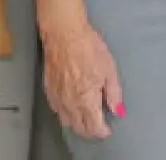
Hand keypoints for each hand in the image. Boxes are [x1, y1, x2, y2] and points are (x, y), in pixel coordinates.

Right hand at [41, 21, 122, 139]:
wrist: (64, 34)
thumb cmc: (89, 48)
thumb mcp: (109, 69)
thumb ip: (114, 93)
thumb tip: (117, 110)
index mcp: (87, 100)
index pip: (94, 128)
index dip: (103, 131)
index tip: (108, 129)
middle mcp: (70, 104)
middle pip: (79, 128)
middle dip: (91, 131)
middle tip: (99, 126)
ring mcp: (57, 98)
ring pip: (66, 122)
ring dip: (77, 124)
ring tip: (86, 118)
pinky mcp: (49, 90)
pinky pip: (57, 110)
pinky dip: (65, 113)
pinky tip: (71, 106)